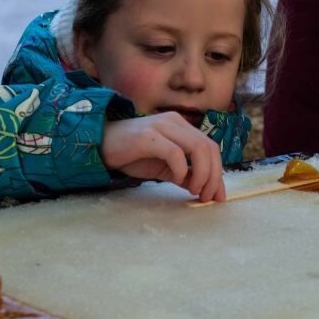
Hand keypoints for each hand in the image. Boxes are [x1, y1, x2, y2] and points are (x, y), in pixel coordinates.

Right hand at [100, 112, 225, 201]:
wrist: (100, 144)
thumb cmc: (132, 154)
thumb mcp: (163, 167)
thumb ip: (184, 175)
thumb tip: (204, 189)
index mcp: (181, 126)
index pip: (210, 147)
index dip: (218, 172)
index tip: (217, 195)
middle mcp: (175, 122)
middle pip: (209, 147)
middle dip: (213, 175)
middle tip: (206, 196)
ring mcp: (162, 126)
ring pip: (197, 147)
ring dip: (202, 173)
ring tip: (194, 190)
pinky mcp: (148, 136)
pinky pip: (174, 153)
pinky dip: (181, 169)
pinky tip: (176, 180)